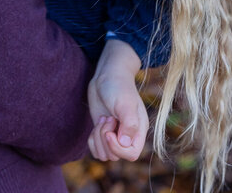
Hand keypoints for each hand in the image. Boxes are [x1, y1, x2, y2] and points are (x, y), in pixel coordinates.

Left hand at [86, 40, 146, 161]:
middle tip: (107, 118)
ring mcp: (115, 135)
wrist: (107, 76)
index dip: (117, 149)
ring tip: (103, 119)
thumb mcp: (125, 103)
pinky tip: (97, 123)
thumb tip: (126, 144)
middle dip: (105, 139)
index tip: (109, 133)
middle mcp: (128, 136)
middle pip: (115, 156)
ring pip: (104, 154)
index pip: (132, 154)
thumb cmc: (118, 86)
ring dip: (98, 138)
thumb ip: (129, 124)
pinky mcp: (103, 133)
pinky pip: (96, 150)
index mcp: (138, 130)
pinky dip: (92, 140)